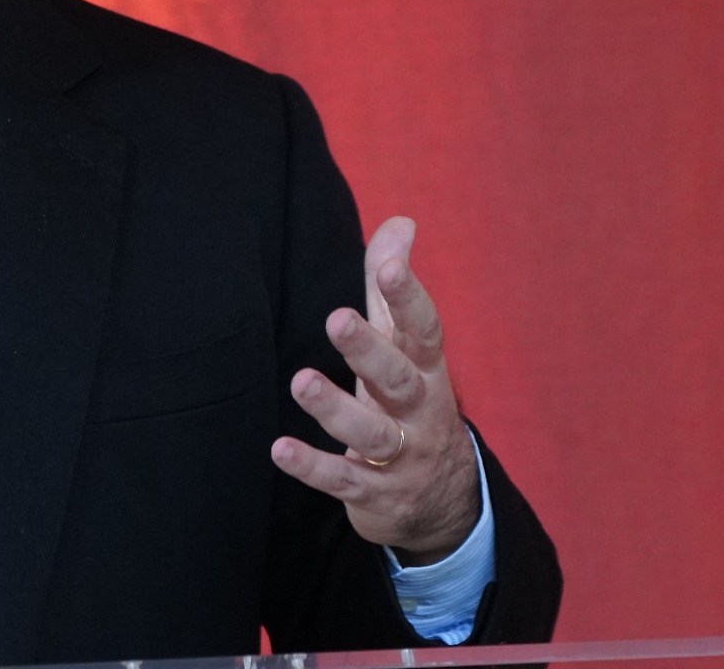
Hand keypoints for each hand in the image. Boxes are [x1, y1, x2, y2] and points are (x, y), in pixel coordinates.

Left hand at [270, 217, 480, 563]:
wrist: (443, 501)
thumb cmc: (411, 401)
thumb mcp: (407, 348)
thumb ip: (392, 289)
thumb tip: (401, 222)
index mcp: (426, 369)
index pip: (422, 329)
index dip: (407, 297)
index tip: (389, 266)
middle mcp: (418, 411)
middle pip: (398, 378)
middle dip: (369, 350)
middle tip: (337, 319)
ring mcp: (400, 456)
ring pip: (371, 432)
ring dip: (335, 408)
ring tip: (302, 381)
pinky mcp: (374, 493)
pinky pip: (343, 480)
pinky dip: (312, 467)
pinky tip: (280, 449)